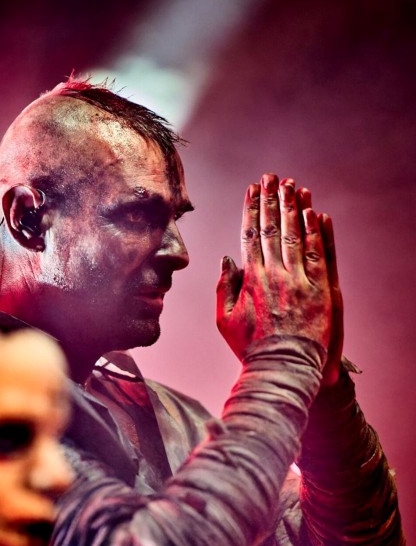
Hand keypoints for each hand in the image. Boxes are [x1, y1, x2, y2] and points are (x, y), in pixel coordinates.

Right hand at [216, 174, 335, 374]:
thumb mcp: (224, 319)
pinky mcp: (321, 290)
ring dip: (293, 208)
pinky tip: (315, 212)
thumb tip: (226, 259)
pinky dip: (317, 232)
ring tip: (291, 185)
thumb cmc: (250, 347)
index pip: (249, 234)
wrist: (283, 369)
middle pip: (272, 228)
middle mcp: (275, 274)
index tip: (251, 190)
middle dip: (271, 199)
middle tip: (270, 177)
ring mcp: (300, 281)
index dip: (251, 209)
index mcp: (251, 278)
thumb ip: (223, 287)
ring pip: (296, 235)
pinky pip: (320, 254)